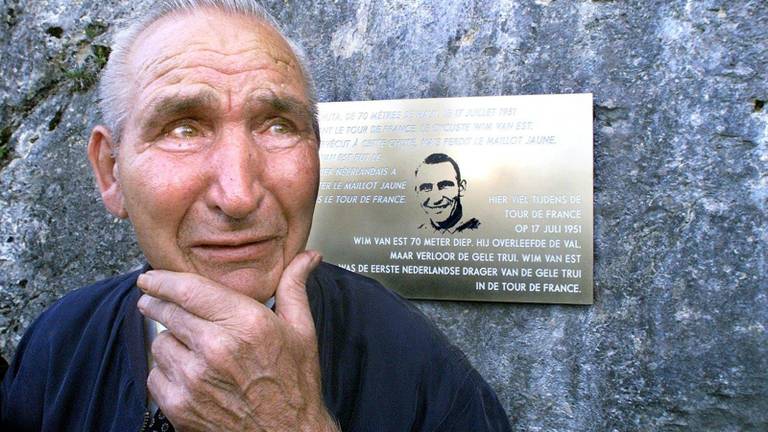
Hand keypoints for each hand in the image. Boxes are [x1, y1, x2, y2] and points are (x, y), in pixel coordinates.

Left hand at [136, 251, 338, 431]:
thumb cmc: (295, 384)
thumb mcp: (301, 331)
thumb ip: (295, 288)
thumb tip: (308, 256)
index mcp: (246, 323)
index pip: (188, 290)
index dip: (162, 280)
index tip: (150, 277)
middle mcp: (217, 347)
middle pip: (167, 313)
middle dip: (157, 304)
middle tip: (154, 302)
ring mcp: (194, 379)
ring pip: (160, 343)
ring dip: (170, 341)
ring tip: (191, 348)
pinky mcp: (179, 405)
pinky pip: (156, 375)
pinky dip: (167, 372)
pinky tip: (189, 374)